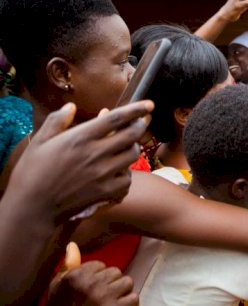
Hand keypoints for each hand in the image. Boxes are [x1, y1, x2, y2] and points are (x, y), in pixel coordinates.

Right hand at [7, 101, 152, 222]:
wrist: (32, 208)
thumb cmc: (32, 173)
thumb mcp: (39, 142)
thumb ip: (56, 121)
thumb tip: (71, 106)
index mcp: (80, 138)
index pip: (116, 119)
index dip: (135, 110)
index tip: (149, 104)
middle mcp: (96, 154)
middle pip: (131, 135)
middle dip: (140, 126)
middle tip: (139, 123)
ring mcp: (103, 173)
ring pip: (132, 155)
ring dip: (132, 148)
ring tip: (124, 147)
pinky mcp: (106, 191)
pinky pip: (127, 179)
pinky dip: (125, 174)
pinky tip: (117, 173)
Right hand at [48, 260, 137, 305]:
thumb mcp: (59, 287)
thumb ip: (69, 266)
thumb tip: (72, 245)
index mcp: (76, 277)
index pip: (100, 265)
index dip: (97, 278)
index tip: (89, 290)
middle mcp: (91, 285)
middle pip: (116, 272)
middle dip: (111, 284)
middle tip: (100, 298)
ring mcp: (105, 297)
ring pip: (127, 282)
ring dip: (122, 293)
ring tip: (110, 303)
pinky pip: (134, 298)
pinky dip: (128, 305)